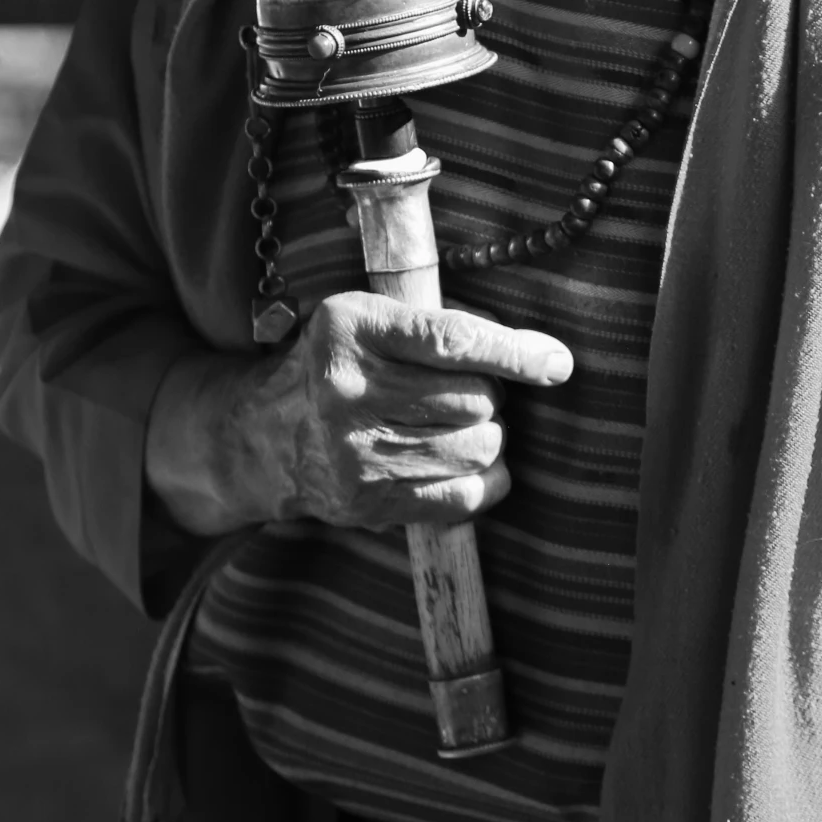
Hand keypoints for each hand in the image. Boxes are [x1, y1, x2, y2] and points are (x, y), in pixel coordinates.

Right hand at [283, 291, 571, 529]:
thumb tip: (538, 356)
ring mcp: (355, 453)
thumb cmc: (341, 365)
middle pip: (475, 399)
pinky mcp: (368, 502)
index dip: (515, 353)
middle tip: (472, 392)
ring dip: (489, 436)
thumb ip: (442, 325)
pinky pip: (463, 497)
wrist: (265, 436)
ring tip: (461, 425)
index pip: (452, 341)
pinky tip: (468, 464)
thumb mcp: (371, 319)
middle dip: (493, 395)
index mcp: (349, 327)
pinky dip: (485, 480)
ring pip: (477, 447)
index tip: (557, 363)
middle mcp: (347, 391)